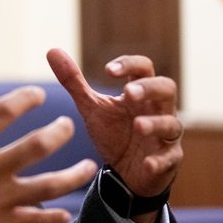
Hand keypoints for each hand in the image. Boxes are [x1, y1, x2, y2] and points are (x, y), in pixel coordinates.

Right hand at [0, 66, 97, 222]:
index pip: (5, 111)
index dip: (26, 98)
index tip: (38, 95)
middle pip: (38, 146)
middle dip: (60, 132)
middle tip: (68, 125)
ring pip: (47, 187)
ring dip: (73, 175)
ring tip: (90, 167)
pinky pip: (34, 221)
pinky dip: (53, 216)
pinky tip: (65, 211)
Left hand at [46, 48, 181, 200]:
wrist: (125, 171)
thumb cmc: (113, 132)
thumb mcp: (91, 106)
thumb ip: (74, 81)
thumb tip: (51, 50)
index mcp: (140, 93)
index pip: (143, 68)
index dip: (129, 65)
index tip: (108, 70)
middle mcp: (158, 109)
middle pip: (166, 88)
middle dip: (149, 88)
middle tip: (129, 92)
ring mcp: (166, 135)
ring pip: (171, 123)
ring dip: (155, 123)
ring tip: (137, 125)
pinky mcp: (168, 159)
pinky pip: (170, 158)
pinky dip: (159, 160)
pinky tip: (147, 163)